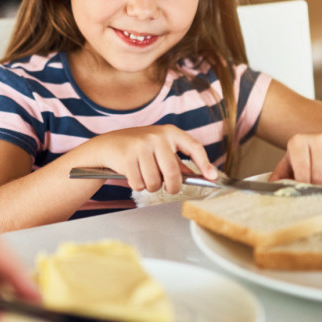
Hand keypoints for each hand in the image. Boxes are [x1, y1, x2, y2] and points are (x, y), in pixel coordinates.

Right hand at [89, 125, 216, 193]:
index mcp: (169, 132)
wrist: (108, 144)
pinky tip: (133, 175)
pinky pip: (139, 184)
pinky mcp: (127, 157)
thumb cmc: (138, 148)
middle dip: (172, 186)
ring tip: (145, 177)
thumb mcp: (159, 148)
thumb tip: (199, 175)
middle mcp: (157, 136)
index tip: (213, 177)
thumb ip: (177, 161)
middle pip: (173, 173)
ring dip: (151, 186)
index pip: (194, 147)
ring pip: (155, 182)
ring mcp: (141, 146)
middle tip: (169, 189)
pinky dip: (137, 186)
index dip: (205, 163)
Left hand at [270, 132, 321, 185]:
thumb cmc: (308, 154)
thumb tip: (271, 187)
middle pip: (318, 176)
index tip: (303, 184)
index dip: (302, 182)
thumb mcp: (291, 161)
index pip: (301, 170)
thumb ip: (280, 174)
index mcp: (298, 141)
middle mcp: (318, 138)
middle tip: (315, 183)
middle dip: (316, 185)